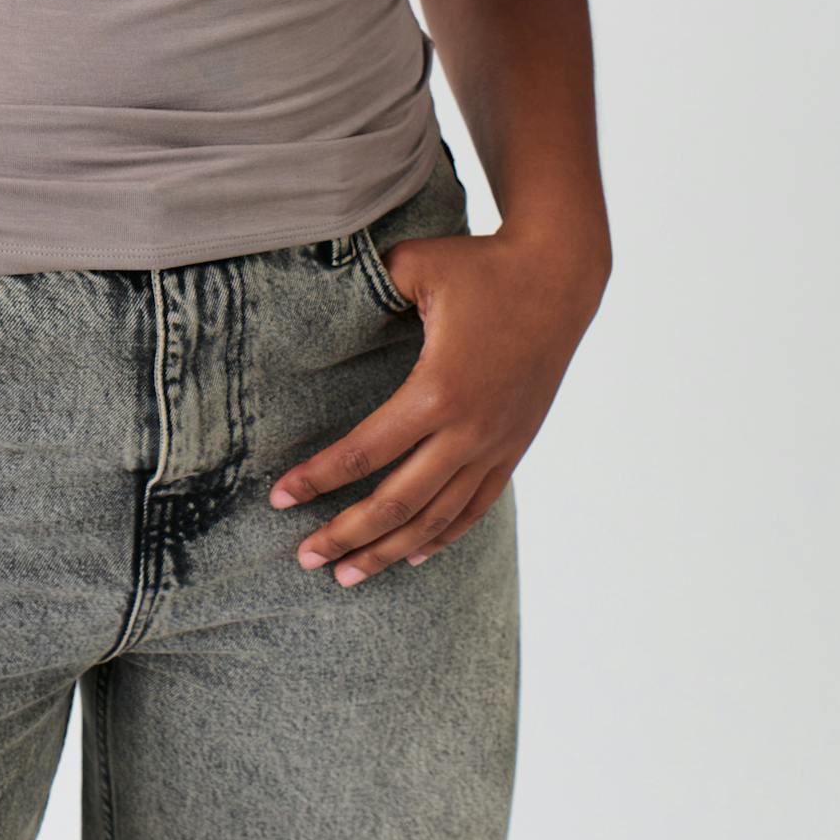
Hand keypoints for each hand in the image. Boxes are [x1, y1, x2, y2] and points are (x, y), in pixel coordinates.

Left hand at [269, 226, 606, 584]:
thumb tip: (315, 283)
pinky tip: (415, 555)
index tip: (280, 498)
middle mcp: (467, 430)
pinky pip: (476, 505)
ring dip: (391, 550)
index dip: (318, 480)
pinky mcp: (513, 446)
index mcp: (436, 390)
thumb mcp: (417, 264)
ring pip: (437, 517)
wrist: (559, 278)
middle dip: (346, 535)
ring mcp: (494, 444)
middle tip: (305, 558)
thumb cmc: (482, 267)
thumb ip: (367, 282)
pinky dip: (444, 536)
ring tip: (349, 575)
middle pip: (396, 503)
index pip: (364, 452)